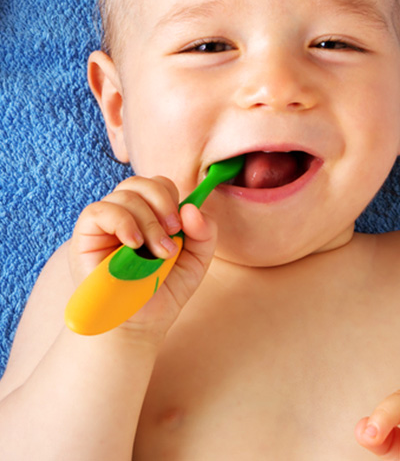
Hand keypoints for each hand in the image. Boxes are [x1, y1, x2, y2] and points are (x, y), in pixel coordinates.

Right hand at [69, 175, 216, 336]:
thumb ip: (204, 233)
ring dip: (148, 221)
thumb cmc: (162, 292)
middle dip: (163, 203)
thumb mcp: (195, 261)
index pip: (159, 185)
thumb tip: (192, 208)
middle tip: (172, 233)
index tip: (182, 225)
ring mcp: (105, 224)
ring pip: (124, 194)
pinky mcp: (86, 236)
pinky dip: (122, 222)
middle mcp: (125, 214)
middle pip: (141, 182)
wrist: (137, 326)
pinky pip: (99, 210)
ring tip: (156, 252)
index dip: (172, 198)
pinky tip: (134, 245)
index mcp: (149, 215)